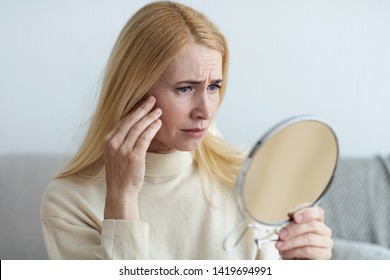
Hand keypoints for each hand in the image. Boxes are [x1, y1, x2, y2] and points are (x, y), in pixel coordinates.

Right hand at [103, 95, 161, 219]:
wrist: (120, 191)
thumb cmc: (120, 173)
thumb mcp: (115, 154)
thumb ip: (121, 140)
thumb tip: (134, 127)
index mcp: (108, 140)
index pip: (123, 121)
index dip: (134, 110)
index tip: (143, 103)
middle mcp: (113, 143)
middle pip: (130, 120)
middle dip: (143, 108)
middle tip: (153, 99)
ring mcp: (123, 149)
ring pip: (138, 127)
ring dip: (150, 117)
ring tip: (159, 110)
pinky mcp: (134, 156)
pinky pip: (145, 138)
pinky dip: (152, 128)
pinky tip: (159, 123)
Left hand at [275, 205, 332, 259]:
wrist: (296, 261)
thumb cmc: (293, 244)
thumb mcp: (290, 231)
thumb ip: (292, 222)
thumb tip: (291, 215)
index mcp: (317, 221)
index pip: (317, 211)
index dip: (305, 212)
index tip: (293, 216)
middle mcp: (324, 231)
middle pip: (312, 225)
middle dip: (293, 229)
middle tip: (281, 235)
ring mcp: (326, 243)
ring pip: (310, 238)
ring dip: (291, 242)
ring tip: (280, 246)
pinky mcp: (324, 255)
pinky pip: (309, 251)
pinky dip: (295, 252)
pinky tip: (287, 253)